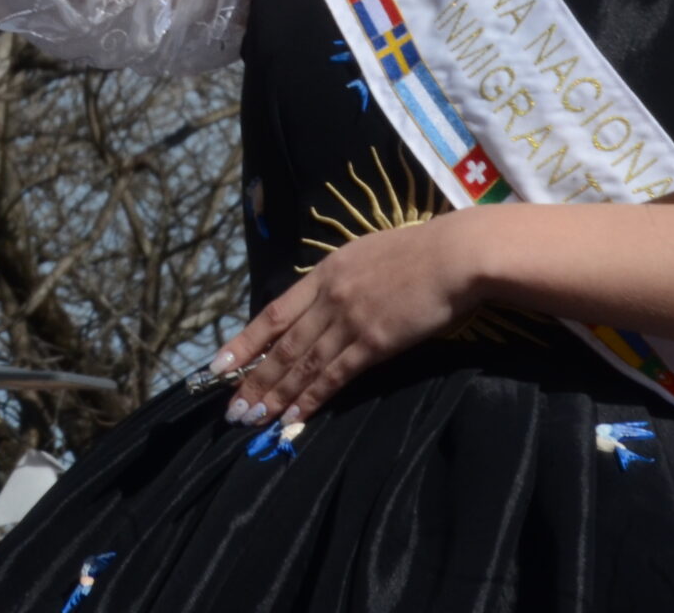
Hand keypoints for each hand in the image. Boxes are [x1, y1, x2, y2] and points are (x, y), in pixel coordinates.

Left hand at [208, 216, 480, 427]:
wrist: (454, 256)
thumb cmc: (418, 253)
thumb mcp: (364, 254)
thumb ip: (338, 279)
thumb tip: (319, 301)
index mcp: (324, 274)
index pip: (272, 313)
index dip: (243, 343)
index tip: (219, 367)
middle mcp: (328, 298)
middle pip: (281, 346)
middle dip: (253, 380)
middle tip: (232, 410)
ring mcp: (349, 320)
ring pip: (302, 364)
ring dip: (274, 395)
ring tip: (251, 420)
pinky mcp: (374, 343)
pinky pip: (334, 376)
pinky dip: (310, 398)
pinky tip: (293, 416)